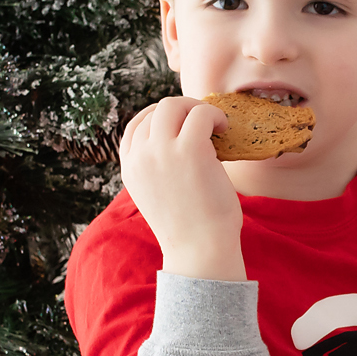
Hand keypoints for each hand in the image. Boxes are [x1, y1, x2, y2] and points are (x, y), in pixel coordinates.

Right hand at [118, 96, 246, 280]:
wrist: (200, 250)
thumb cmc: (191, 228)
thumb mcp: (159, 195)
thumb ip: (159, 170)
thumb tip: (181, 145)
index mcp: (130, 168)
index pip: (135, 127)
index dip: (161, 118)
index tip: (183, 124)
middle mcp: (140, 156)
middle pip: (155, 110)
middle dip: (182, 108)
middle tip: (205, 121)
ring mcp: (161, 151)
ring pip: (174, 105)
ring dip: (198, 108)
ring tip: (217, 124)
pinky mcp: (189, 149)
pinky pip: (200, 114)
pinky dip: (215, 114)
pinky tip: (226, 128)